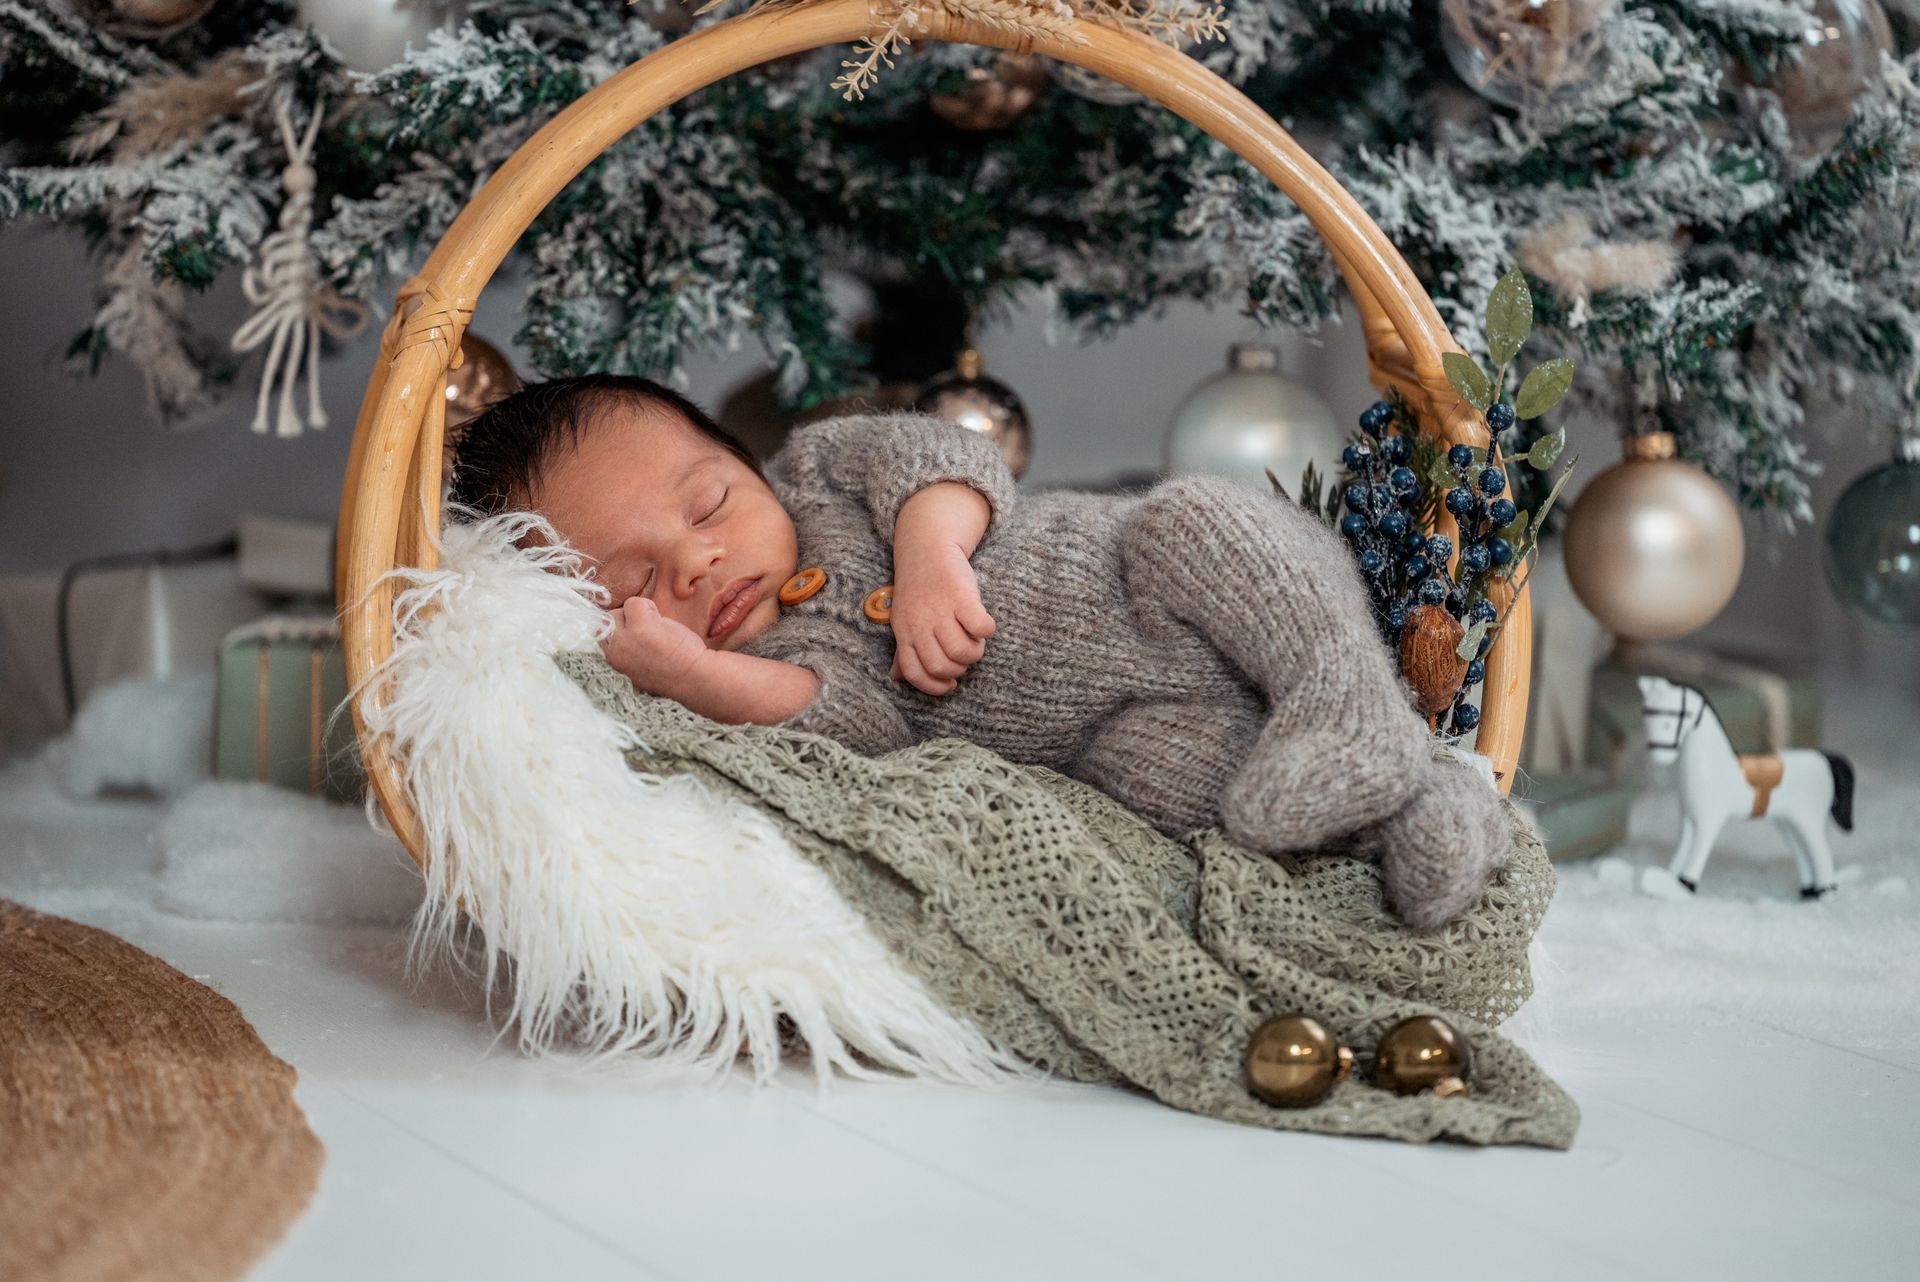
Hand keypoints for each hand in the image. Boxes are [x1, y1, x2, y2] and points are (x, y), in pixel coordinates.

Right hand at [602, 596, 708, 696]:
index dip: (615, 629)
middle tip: (646, 631)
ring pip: (619, 610)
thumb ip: (624, 650)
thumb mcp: (636, 667)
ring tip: (657, 630)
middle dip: (624, 620)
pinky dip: (650, 608)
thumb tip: (621, 627)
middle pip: (605, 620)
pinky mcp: (641, 626)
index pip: (598, 634)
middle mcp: (614, 652)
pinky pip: (636, 602)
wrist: (693, 678)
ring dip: (638, 614)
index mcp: (613, 662)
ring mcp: (626, 638)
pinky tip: (664, 625)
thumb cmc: (672, 673)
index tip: (631, 632)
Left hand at [888, 539, 995, 695]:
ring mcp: (939, 609)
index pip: (914, 672)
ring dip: (975, 651)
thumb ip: (902, 650)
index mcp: (904, 632)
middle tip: (965, 654)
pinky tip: (984, 625)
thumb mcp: (903, 618)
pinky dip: (986, 631)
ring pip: (961, 651)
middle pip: (940, 665)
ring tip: (975, 639)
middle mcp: (919, 623)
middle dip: (959, 668)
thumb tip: (896, 677)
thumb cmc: (919, 588)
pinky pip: (979, 627)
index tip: (951, 684)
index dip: (934, 686)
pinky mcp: (961, 595)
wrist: (928, 547)